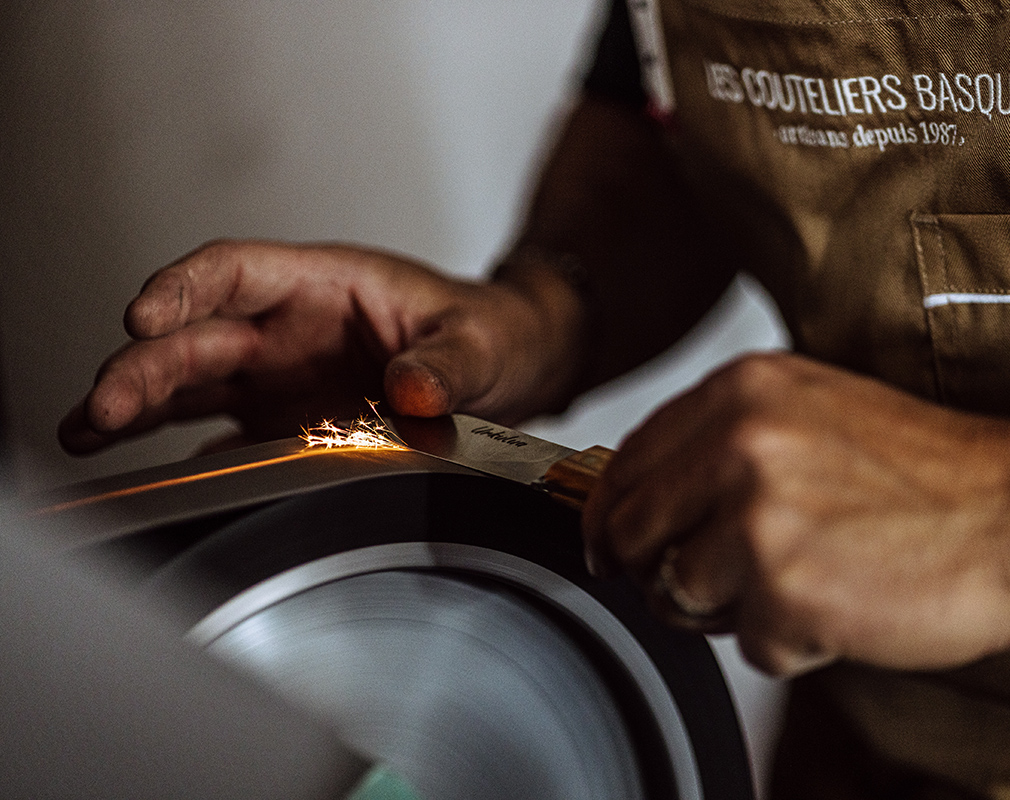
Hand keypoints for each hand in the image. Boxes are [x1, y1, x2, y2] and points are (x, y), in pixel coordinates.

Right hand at [59, 240, 581, 452]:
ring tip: (86, 433)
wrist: (511, 366)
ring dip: (138, 405)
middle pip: (199, 337)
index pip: (235, 271)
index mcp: (325, 284)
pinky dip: (179, 447)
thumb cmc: (492, 332)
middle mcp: (289, 328)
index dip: (185, 288)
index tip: (144, 314)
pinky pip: (221, 430)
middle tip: (103, 407)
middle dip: (144, 366)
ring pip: (193, 383)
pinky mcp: (286, 422)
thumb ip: (447, 364)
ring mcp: (282, 377)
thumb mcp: (481, 342)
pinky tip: (139, 470)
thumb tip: (415, 389)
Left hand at [582, 352, 1009, 674]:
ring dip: (731, 610)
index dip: (614, 516)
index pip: (627, 462)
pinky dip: (788, 643)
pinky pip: (745, 643)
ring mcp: (759, 516)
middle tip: (699, 588)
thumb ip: (724, 441)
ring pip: (680, 593)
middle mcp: (739, 443)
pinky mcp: (786, 588)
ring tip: (803, 584)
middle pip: (632, 530)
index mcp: (741, 391)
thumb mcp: (813, 412)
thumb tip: (649, 493)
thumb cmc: (931, 473)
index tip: (618, 546)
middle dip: (653, 572)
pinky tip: (841, 607)